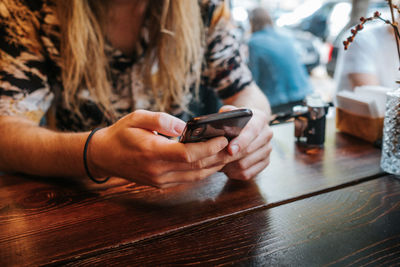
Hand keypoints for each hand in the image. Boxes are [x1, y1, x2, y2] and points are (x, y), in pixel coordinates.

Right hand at [87, 110, 229, 187]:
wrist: (104, 155)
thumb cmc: (121, 133)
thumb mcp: (137, 117)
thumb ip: (162, 120)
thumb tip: (185, 127)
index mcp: (153, 153)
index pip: (189, 155)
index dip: (209, 148)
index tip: (224, 138)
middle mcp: (158, 171)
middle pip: (197, 168)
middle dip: (218, 157)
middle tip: (234, 146)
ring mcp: (160, 180)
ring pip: (195, 177)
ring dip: (214, 166)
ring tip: (228, 153)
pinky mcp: (161, 184)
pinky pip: (188, 180)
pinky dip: (203, 171)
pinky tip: (212, 161)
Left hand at [219, 105, 272, 179]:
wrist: (250, 125)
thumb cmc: (236, 120)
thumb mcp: (230, 111)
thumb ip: (226, 114)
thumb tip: (218, 121)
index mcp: (260, 119)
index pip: (252, 131)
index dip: (241, 141)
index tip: (230, 150)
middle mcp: (267, 134)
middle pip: (249, 150)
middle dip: (230, 156)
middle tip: (215, 158)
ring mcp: (267, 149)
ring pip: (246, 164)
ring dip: (229, 165)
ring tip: (218, 162)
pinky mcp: (265, 162)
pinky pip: (247, 173)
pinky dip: (234, 173)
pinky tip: (226, 168)